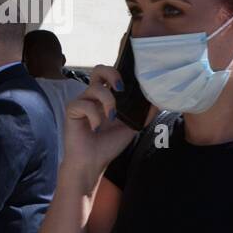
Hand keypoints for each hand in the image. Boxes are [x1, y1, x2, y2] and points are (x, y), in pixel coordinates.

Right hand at [61, 65, 137, 181]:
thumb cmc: (109, 144)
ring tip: (112, 117)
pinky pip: (84, 104)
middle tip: (121, 88)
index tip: (133, 84)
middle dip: (111, 74)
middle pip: (98, 69)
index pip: (111, 75)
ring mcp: (82, 102)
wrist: (93, 162)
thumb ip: (144, 113)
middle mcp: (94, 96)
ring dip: (108, 101)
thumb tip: (159, 101)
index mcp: (107, 97)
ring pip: (94, 88)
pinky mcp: (72, 110)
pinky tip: (96, 128)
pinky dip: (94, 116)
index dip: (121, 73)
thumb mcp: (132, 127)